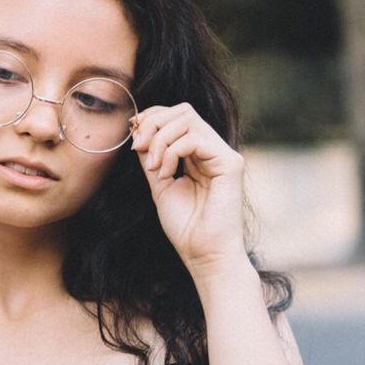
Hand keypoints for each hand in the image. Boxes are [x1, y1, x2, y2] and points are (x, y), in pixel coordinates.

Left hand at [130, 104, 250, 280]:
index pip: (177, 116)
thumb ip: (152, 156)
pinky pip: (194, 139)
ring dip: (160, 139)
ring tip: (155, 168)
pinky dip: (172, 152)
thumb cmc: (185, 226)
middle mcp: (214, 149)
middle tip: (138, 146)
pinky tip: (166, 174)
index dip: (153, 117)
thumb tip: (138, 128)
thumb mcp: (160, 184)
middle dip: (154, 123)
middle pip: (183, 110)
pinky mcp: (231, 163)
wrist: (204, 255)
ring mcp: (224, 154)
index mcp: (199, 153)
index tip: (133, 135)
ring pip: (187, 120)